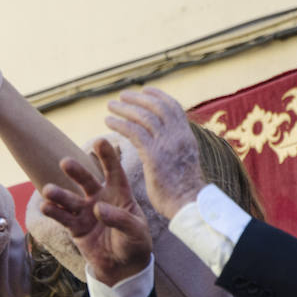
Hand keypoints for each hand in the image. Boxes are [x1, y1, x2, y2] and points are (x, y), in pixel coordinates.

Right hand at [40, 138, 152, 285]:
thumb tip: (97, 208)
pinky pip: (63, 218)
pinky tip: (45, 206)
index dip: (108, 157)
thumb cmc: (134, 243)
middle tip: (65, 163)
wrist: (123, 267)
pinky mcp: (75, 227)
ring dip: (59, 194)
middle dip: (76, 172)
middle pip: (87, 181)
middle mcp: (100, 198)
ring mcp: (86, 212)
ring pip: (70, 199)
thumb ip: (119, 219)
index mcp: (120, 194)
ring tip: (48, 190)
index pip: (114, 172)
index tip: (100, 141)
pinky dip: (54, 212)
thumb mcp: (135, 231)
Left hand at [105, 87, 204, 218]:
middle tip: (122, 95)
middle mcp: (178, 136)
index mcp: (186, 137)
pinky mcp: (153, 155)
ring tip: (110, 105)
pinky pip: (134, 132)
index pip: (174, 107)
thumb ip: (175, 151)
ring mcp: (166, 144)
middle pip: (157, 107)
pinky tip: (108, 122)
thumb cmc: (184, 192)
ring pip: (143, 117)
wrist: (189, 206)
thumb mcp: (184, 164)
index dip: (158, 96)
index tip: (145, 90)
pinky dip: (120, 124)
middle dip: (138, 98)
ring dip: (125, 108)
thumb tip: (167, 147)